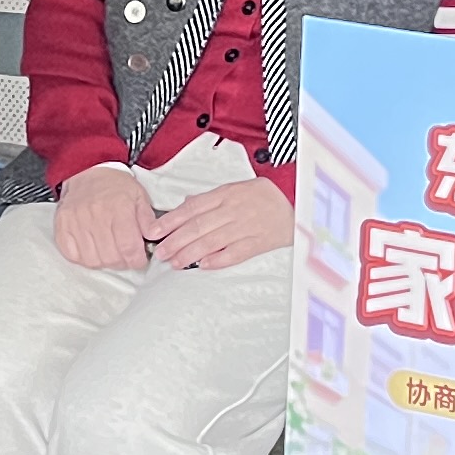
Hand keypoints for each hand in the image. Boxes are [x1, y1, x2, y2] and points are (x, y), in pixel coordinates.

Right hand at [54, 166, 153, 269]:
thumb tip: (154, 238)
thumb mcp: (139, 197)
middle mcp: (95, 215)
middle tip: (126, 255)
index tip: (139, 259)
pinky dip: (84, 258)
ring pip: (92, 260)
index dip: (137, 260)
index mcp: (119, 207)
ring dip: (104, 262)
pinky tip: (93, 249)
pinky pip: (72, 255)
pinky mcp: (62, 226)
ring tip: (110, 251)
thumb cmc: (115, 186)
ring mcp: (76, 221)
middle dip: (123, 262)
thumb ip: (148, 220)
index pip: (128, 247)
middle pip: (111, 257)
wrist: (87, 171)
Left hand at [147, 177, 292, 271]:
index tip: (154, 231)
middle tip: (160, 251)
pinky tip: (203, 265)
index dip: (170, 220)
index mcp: (227, 193)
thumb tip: (186, 204)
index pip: (192, 208)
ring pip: (212, 240)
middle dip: (175, 240)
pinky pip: (236, 252)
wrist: (300, 204)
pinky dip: (218, 259)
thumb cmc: (266, 198)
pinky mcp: (259, 242)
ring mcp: (247, 226)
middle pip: (198, 226)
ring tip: (174, 262)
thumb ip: (211, 198)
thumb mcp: (237, 188)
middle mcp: (235, 209)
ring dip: (190, 253)